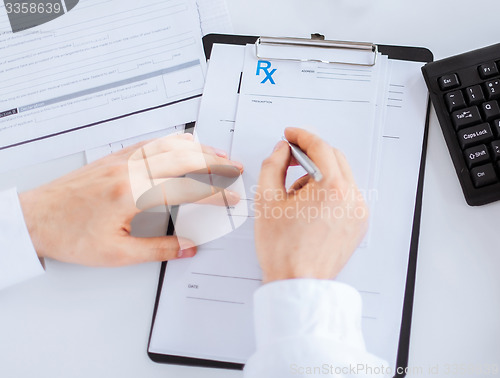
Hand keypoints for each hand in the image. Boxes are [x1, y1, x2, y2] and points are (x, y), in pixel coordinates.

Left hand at [19, 133, 242, 266]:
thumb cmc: (69, 235)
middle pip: (184, 159)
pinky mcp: (114, 157)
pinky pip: (151, 143)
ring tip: (217, 154)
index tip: (231, 198)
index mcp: (134, 194)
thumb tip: (188, 247)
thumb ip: (159, 249)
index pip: (187, 188)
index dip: (214, 193)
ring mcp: (122, 160)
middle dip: (215, 163)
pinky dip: (173, 143)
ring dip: (197, 149)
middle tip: (235, 168)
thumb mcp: (117, 253)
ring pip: (169, 146)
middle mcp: (130, 170)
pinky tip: (182, 145)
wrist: (34, 218)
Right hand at [254, 128, 368, 282]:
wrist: (298, 283)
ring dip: (319, 176)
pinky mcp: (358, 224)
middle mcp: (351, 198)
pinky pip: (346, 194)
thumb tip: (281, 150)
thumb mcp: (267, 201)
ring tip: (296, 199)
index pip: (320, 147)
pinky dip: (329, 192)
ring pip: (340, 176)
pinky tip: (310, 209)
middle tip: (289, 160)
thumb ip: (273, 165)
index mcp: (331, 189)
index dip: (302, 136)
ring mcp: (358, 212)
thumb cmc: (283, 251)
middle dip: (311, 155)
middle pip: (334, 158)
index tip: (291, 135)